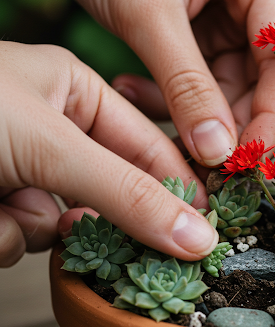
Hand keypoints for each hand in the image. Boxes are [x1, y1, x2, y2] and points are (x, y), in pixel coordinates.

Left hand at [0, 42, 217, 267]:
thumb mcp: (50, 144)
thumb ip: (126, 193)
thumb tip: (197, 237)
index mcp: (74, 89)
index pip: (146, 144)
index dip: (175, 185)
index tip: (202, 226)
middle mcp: (52, 127)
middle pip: (107, 189)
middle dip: (93, 213)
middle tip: (101, 235)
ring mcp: (19, 164)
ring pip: (62, 220)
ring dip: (33, 225)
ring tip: (4, 203)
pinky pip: (23, 234)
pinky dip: (4, 235)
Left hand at [34, 0, 274, 165]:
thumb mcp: (147, 10)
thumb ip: (186, 84)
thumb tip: (219, 151)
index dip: (271, 115)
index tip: (246, 163)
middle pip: (265, 79)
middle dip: (234, 122)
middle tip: (204, 162)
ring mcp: (224, 14)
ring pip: (229, 86)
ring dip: (195, 115)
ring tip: (152, 123)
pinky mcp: (195, 30)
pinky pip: (197, 80)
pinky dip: (170, 96)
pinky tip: (133, 92)